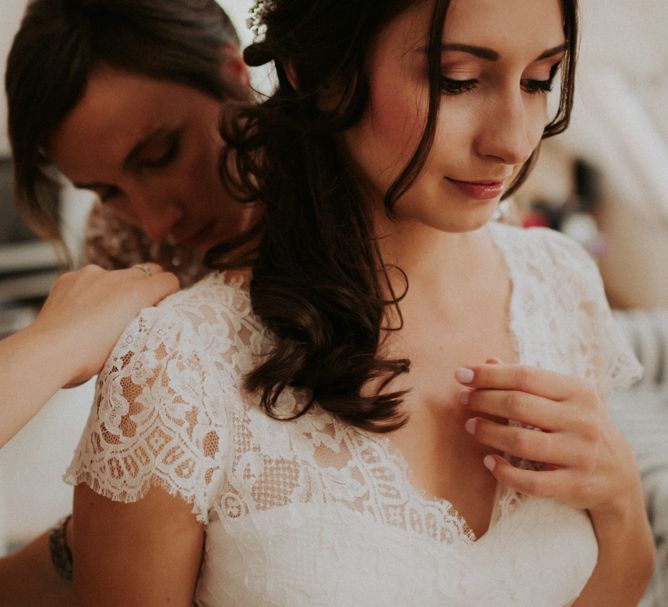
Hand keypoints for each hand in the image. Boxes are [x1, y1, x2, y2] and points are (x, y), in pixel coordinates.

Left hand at [30, 264, 178, 386]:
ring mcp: (91, 275)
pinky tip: (82, 311)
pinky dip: (90, 291)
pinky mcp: (70, 278)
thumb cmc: (90, 357)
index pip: (169, 280)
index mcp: (137, 293)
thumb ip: (147, 323)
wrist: (49, 353)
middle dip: (147, 286)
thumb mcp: (133, 343)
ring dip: (116, 289)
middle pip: (146, 271)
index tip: (163, 306)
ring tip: (103, 315)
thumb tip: (151, 315)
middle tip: (138, 309)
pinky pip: (89, 279)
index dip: (169, 293)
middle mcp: (117, 277)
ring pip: (116, 276)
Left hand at [456, 362, 638, 516]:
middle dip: (483, 400)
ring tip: (471, 426)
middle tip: (463, 400)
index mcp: (578, 391)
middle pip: (519, 405)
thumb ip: (526, 381)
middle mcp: (583, 420)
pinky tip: (489, 462)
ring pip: (521, 442)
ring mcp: (581, 454)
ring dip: (488, 432)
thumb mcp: (563, 399)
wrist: (619, 475)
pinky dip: (504, 472)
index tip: (461, 374)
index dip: (489, 376)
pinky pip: (532, 482)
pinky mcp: (576, 485)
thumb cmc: (578, 427)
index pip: (526, 376)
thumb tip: (487, 362)